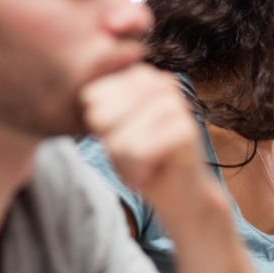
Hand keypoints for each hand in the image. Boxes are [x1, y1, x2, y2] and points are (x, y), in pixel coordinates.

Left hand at [80, 65, 218, 215]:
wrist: (181, 195)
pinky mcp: (186, 129)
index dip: (100, 128)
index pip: (92, 97)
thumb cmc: (142, 161)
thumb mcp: (111, 131)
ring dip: (125, 164)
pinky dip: (138, 173)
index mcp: (143, 77)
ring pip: (118, 140)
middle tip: (134, 155)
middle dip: (111, 146)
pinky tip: (153, 173)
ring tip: (144, 165)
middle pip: (101, 117)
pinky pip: (137, 153)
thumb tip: (88, 95)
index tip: (122, 138)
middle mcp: (162, 83)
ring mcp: (177, 104)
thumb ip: (99, 109)